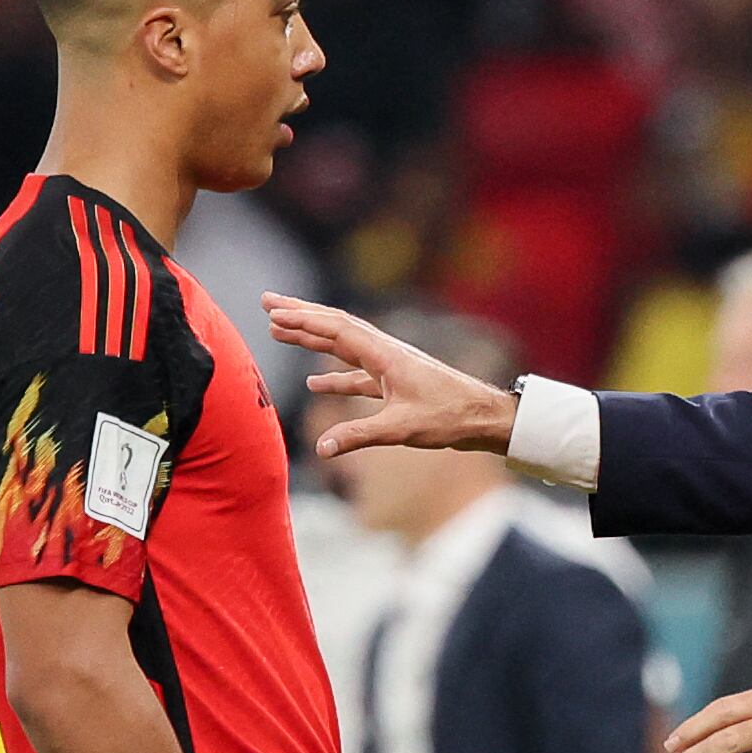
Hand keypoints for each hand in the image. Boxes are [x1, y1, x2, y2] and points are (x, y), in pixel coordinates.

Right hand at [263, 296, 518, 457]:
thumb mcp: (401, 428)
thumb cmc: (450, 417)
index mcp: (385, 355)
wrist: (485, 418)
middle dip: (300, 315)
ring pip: (343, 347)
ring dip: (312, 339)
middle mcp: (385, 353)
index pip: (336, 329)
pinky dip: (334, 376)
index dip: (302, 319)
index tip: (273, 311)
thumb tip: (321, 448)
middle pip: (335, 327)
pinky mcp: (395, 384)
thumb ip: (359, 436)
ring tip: (281, 332)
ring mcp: (390, 367)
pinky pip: (356, 375)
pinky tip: (315, 384)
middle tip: (267, 303)